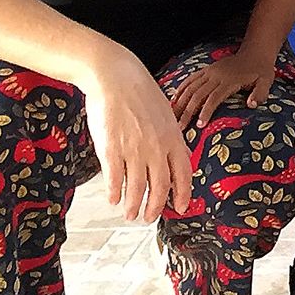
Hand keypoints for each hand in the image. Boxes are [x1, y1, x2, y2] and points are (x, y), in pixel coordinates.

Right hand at [81, 45, 192, 223]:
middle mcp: (156, 147)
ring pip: (137, 188)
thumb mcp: (166, 113)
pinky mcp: (111, 149)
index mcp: (172, 137)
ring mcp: (134, 149)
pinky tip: (112, 199)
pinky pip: (115, 179)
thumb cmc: (140, 92)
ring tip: (130, 214)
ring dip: (134, 205)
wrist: (115, 76)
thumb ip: (172, 137)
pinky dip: (114, 192)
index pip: (183, 174)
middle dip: (156, 207)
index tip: (180, 207)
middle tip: (149, 217)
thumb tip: (181, 156)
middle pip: (160, 187)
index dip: (182, 194)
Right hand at [169, 48, 275, 130]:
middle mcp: (216, 76)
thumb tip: (251, 104)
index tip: (199, 125)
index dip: (206, 111)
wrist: (255, 52)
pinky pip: (190, 79)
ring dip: (180, 102)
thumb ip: (260, 93)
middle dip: (188, 112)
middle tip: (180, 128)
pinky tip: (173, 100)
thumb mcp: (266, 82)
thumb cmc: (261, 71)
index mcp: (230, 81)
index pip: (214, 97)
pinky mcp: (206, 70)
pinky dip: (180, 89)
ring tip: (172, 118)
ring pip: (191, 87)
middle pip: (198, 95)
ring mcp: (210, 72)